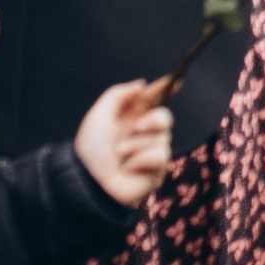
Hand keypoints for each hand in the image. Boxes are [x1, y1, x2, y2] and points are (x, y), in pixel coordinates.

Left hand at [75, 79, 171, 208]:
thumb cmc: (91, 150)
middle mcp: (143, 133)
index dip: (164, 90)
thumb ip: (118, 94)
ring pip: (162, 138)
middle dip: (154, 120)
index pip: (152, 100)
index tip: (175, 83)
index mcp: (130, 118)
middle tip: (137, 127)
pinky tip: (129, 168)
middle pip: (165, 117)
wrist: (89, 181)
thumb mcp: (98, 116)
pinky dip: (141, 160)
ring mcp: (151, 151)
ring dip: (137, 145)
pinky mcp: (156, 169)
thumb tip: (142, 84)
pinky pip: (160, 155)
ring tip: (120, 155)